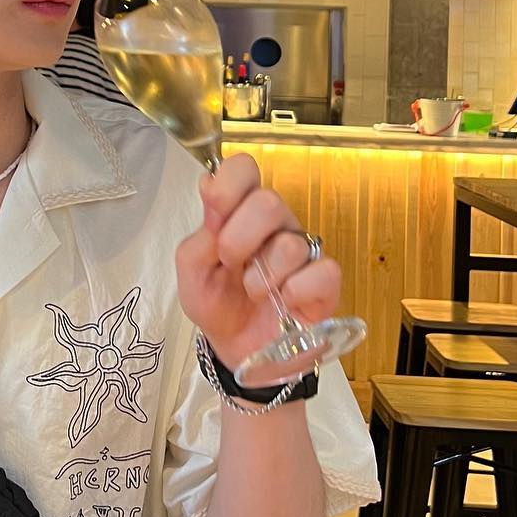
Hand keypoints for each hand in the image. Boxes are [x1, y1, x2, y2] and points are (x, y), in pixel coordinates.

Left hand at [174, 154, 341, 370]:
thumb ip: (198, 235)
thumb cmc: (217, 303)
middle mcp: (275, 224)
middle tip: (230, 262)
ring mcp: (302, 251)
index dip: (227, 186)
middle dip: (238, 239)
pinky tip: (283, 302)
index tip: (214, 218)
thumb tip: (210, 193)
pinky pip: (320, 272)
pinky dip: (294, 292)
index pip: (243, 168)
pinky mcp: (324, 283)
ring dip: (261, 276)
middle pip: (269, 201)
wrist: (236, 349)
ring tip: (253, 291)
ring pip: (290, 242)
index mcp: (240, 211)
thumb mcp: (192, 272)